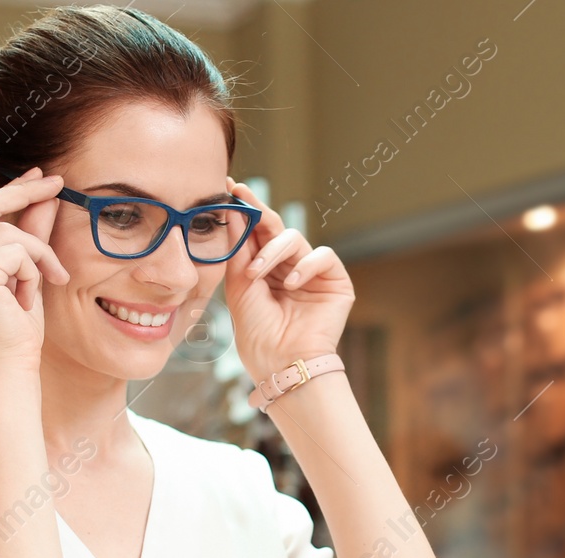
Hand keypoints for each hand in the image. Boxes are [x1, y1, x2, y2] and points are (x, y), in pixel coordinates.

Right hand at [0, 165, 69, 380]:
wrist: (8, 375)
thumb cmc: (15, 336)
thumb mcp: (23, 279)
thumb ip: (29, 238)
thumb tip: (43, 198)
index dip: (8, 191)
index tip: (37, 177)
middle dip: (23, 192)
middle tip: (57, 183)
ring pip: (9, 232)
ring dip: (35, 260)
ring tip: (32, 294)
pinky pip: (18, 251)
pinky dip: (33, 274)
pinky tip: (25, 303)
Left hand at [222, 179, 353, 381]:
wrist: (281, 363)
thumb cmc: (257, 333)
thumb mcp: (239, 286)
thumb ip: (239, 249)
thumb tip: (235, 210)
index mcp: (265, 270)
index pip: (257, 234)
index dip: (246, 210)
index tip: (230, 187)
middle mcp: (289, 267)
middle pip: (276, 228)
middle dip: (259, 211)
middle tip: (243, 196)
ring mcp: (312, 274)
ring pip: (295, 239)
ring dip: (272, 251)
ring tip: (257, 274)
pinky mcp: (335, 282)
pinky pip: (322, 256)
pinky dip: (305, 266)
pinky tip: (289, 284)